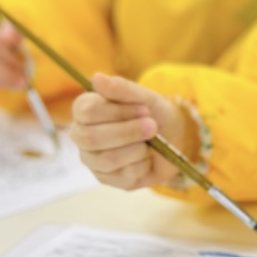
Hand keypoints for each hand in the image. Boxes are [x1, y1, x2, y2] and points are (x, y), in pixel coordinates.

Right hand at [0, 17, 24, 89]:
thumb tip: (9, 36)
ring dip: (2, 79)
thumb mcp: (13, 30)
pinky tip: (8, 84)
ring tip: (19, 81)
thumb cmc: (5, 36)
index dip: (9, 54)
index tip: (23, 63)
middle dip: (6, 69)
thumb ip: (14, 32)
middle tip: (23, 76)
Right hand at [70, 74, 184, 189]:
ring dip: (137, 149)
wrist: (173, 138)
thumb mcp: (144, 97)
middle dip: (127, 132)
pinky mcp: (107, 179)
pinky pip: (123, 175)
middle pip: (91, 138)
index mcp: (85, 110)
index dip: (117, 111)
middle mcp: (82, 135)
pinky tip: (147, 157)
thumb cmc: (153, 113)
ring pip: (107, 159)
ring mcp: (93, 160)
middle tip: (152, 126)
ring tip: (151, 142)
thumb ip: (122, 88)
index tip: (143, 109)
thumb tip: (96, 78)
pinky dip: (143, 164)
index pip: (87, 111)